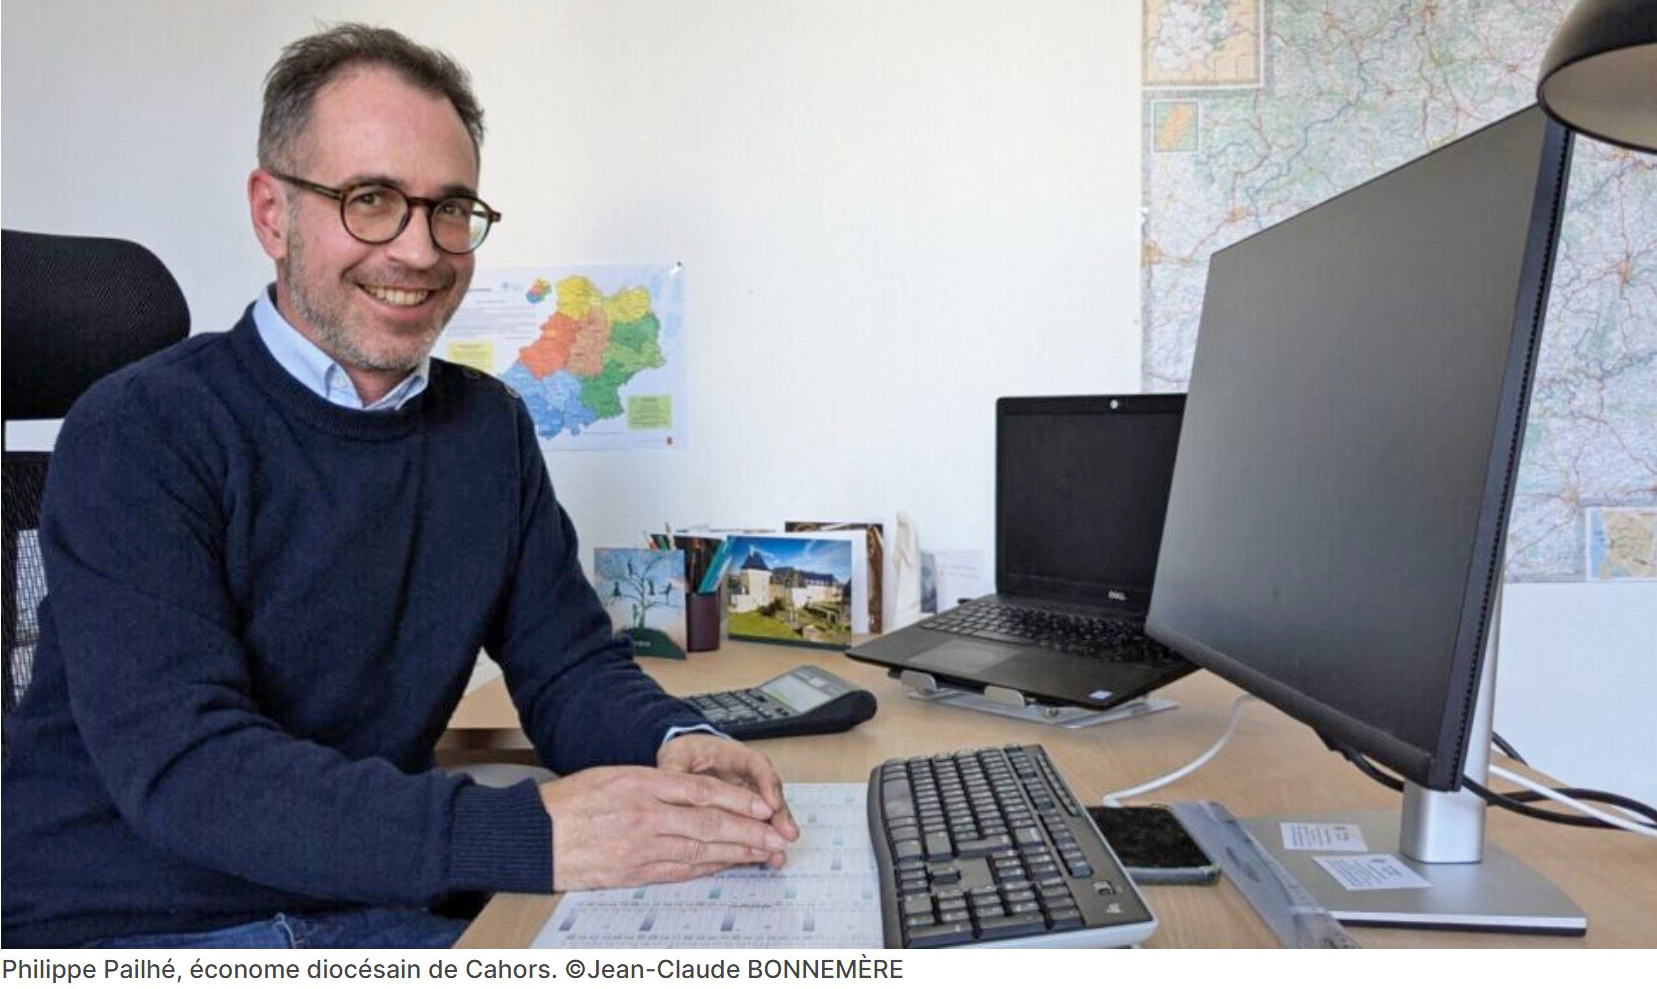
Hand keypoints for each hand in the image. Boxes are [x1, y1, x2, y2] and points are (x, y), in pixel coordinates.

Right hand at [538, 766, 791, 890]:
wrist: (532, 836)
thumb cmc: (568, 802)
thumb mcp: (613, 775)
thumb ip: (654, 782)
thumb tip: (694, 791)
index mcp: (642, 784)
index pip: (703, 791)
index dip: (739, 801)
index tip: (763, 807)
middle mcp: (646, 816)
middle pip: (710, 824)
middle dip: (749, 833)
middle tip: (777, 838)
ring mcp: (641, 847)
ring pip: (700, 851)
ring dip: (736, 854)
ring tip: (764, 855)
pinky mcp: (634, 872)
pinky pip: (680, 871)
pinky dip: (707, 869)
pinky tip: (726, 867)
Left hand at [657, 733, 799, 857]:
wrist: (685, 761)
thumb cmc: (684, 756)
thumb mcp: (677, 757)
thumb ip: (675, 770)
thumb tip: (668, 778)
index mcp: (733, 755)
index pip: (756, 764)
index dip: (766, 783)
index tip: (772, 803)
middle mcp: (747, 776)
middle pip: (769, 793)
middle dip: (779, 815)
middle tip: (785, 834)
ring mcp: (748, 795)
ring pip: (768, 813)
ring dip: (774, 833)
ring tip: (779, 855)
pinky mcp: (743, 814)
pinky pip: (756, 827)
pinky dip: (760, 843)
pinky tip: (768, 860)